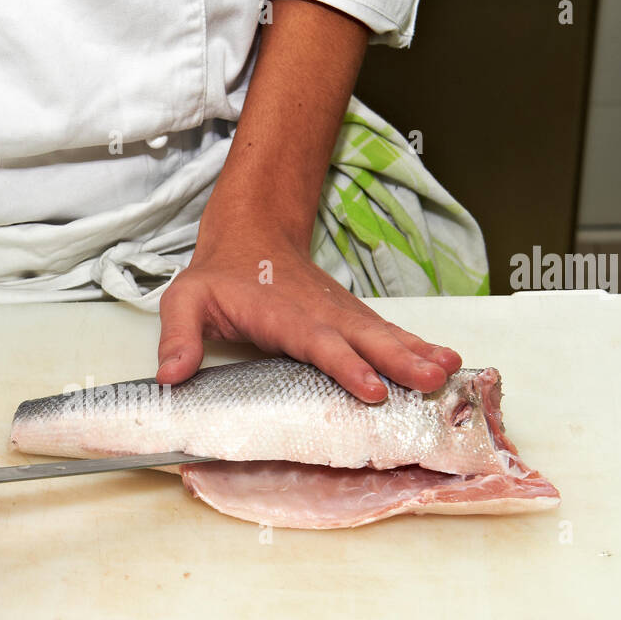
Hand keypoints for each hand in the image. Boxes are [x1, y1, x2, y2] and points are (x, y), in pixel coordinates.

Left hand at [155, 230, 461, 401]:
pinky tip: (444, 362)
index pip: (315, 341)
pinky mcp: (350, 318)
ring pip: (382, 334)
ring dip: (416, 353)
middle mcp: (318, 313)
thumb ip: (177, 337)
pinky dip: (417, 347)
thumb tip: (171, 376)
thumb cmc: (218, 277)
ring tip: (449, 371)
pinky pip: (386, 335)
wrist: (251, 233)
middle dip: (397, 360)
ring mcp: (339, 314)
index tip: (370, 387)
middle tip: (428, 380)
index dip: (344, 364)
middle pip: (362, 338)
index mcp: (279, 313)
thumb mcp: (184, 300)